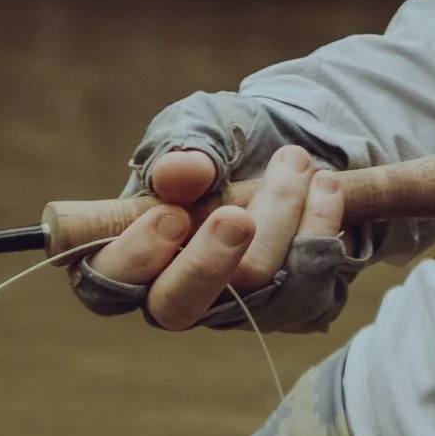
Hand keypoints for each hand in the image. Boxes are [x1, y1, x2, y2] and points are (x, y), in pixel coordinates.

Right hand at [81, 143, 348, 328]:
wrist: (293, 148)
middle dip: (208, 263)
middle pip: (178, 307)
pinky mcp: (291, 308)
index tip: (170, 217)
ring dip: (281, 218)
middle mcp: (180, 289)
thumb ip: (185, 147)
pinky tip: (326, 188)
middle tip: (237, 218)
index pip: (109, 279)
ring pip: (253, 288)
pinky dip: (320, 229)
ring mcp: (236, 307)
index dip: (136, 256)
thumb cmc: (225, 143)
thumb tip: (183, 171)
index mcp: (135, 249)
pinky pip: (308, 287)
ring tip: (296, 162)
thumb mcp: (198, 127)